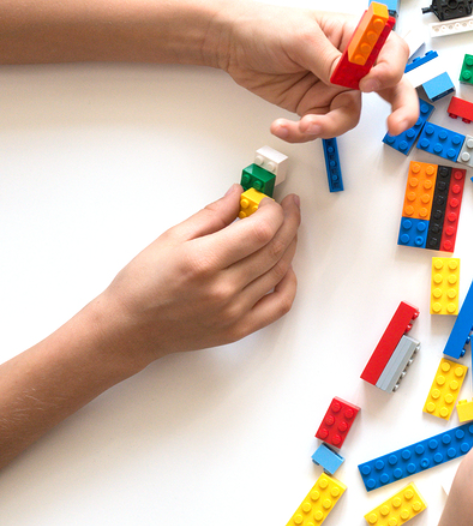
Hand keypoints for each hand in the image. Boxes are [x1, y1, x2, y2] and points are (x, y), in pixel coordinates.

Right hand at [97, 185, 300, 365]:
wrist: (130, 328)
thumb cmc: (143, 284)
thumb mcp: (171, 238)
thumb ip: (211, 215)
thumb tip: (238, 196)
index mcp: (203, 261)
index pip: (260, 231)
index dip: (274, 211)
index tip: (269, 201)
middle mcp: (222, 289)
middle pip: (274, 249)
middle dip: (288, 222)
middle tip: (289, 207)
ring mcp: (233, 312)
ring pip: (279, 272)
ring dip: (289, 246)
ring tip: (286, 229)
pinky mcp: (238, 329)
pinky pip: (279, 306)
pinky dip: (289, 284)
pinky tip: (285, 268)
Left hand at [206, 0, 418, 141]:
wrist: (232, 43)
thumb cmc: (266, 25)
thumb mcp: (300, 37)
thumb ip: (329, 60)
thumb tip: (348, 80)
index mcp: (354, 37)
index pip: (390, 53)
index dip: (389, 70)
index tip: (370, 82)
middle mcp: (352, 65)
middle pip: (391, 88)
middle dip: (400, 109)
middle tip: (396, 125)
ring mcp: (335, 88)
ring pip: (350, 115)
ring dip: (328, 125)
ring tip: (304, 124)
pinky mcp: (316, 107)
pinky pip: (322, 127)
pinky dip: (304, 132)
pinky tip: (283, 125)